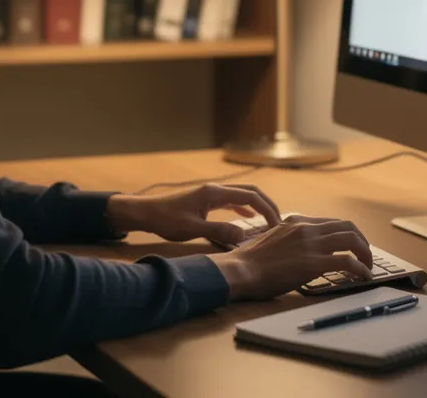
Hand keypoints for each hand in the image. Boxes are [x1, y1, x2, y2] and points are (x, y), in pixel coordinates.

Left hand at [105, 184, 281, 243]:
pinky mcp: (206, 199)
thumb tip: (245, 236)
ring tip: (268, 221)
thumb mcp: (194, 230)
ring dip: (257, 205)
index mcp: (215, 193)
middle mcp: (216, 189)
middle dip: (267, 205)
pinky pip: (232, 200)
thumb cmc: (167, 220)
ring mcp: (211, 193)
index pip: (251, 196)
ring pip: (242, 195)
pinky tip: (247, 219)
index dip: (267, 209)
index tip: (277, 225)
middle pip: (250, 191)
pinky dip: (244, 208)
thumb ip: (220, 232)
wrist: (146, 213)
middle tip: (280, 222)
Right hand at [206, 214, 373, 300]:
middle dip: (361, 240)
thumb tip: (300, 250)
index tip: (351, 245)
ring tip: (368, 266)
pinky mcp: (314, 263)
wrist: (240, 270)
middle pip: (347, 226)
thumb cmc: (250, 261)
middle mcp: (306, 228)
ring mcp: (311, 244)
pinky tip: (364, 277)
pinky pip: (348, 262)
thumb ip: (289, 239)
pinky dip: (360, 269)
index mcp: (296, 221)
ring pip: (352, 240)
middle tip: (365, 254)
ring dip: (365, 253)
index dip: (346, 233)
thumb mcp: (271, 239)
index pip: (331, 222)